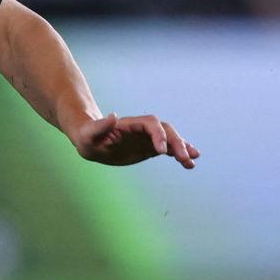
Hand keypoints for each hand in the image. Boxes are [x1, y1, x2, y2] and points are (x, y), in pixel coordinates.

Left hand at [69, 113, 199, 168]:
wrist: (90, 141)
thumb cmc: (87, 136)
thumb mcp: (89, 133)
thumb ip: (100, 126)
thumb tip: (112, 116)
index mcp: (131, 124)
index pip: (152, 124)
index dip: (159, 135)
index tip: (161, 151)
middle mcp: (143, 129)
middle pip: (166, 131)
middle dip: (177, 143)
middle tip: (185, 158)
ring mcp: (148, 138)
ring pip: (171, 139)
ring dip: (183, 149)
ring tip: (193, 161)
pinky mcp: (149, 148)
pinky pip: (168, 149)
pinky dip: (179, 154)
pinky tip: (189, 163)